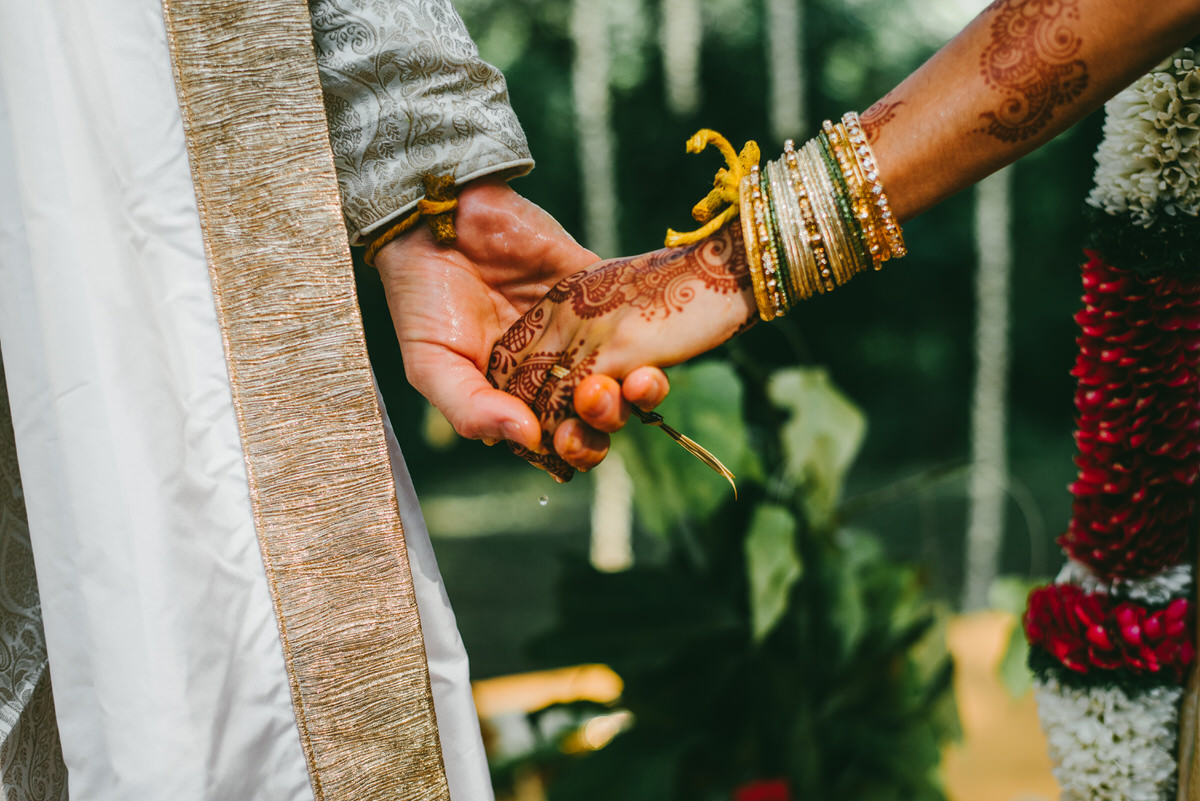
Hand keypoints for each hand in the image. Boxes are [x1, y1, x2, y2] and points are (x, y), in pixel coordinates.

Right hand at [375, 177, 667, 456]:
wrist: (429, 222)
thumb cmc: (422, 300)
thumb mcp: (432, 366)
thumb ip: (472, 410)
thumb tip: (527, 440)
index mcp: (520, 397)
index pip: (563, 436)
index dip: (577, 447)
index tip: (569, 439)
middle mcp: (556, 368)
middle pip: (604, 409)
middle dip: (610, 416)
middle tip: (595, 398)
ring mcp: (580, 326)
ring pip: (631, 366)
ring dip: (642, 383)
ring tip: (633, 378)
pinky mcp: (595, 282)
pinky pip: (635, 306)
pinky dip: (649, 321)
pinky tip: (649, 332)